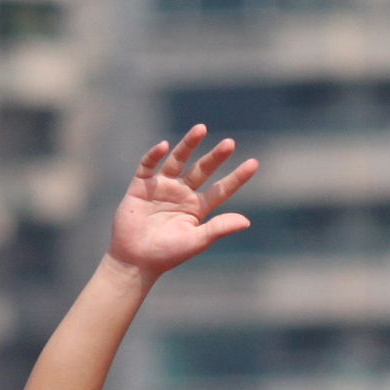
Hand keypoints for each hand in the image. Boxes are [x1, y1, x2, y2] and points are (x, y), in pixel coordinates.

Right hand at [108, 127, 257, 275]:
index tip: (254, 164)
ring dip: (188, 145)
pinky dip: (154, 155)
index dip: (237, 177)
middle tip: (230, 143)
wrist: (134, 260)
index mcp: (198, 208)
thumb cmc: (166, 255)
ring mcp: (162, 187)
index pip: (222, 189)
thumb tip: (247, 221)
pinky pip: (148, 165)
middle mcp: (182, 193)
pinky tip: (164, 146)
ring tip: (201, 129)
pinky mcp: (141, 186)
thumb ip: (218, 229)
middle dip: (215, 157)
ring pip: (177, 160)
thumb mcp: (196, 242)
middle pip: (202, 170)